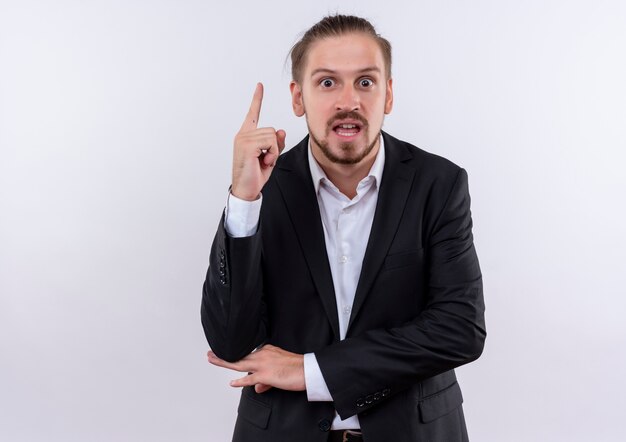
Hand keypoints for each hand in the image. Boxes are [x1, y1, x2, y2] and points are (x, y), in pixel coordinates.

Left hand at [207, 344, 304, 393]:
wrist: (308, 370)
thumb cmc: (297, 368)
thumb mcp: (279, 371)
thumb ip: (265, 380)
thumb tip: (256, 388)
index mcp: (267, 350)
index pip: (249, 354)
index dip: (238, 357)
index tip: (228, 354)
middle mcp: (263, 354)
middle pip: (239, 355)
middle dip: (223, 355)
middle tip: (211, 353)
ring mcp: (263, 364)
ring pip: (239, 363)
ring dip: (224, 362)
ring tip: (212, 359)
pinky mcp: (266, 375)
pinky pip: (249, 379)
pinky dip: (240, 382)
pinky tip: (232, 383)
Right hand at [231, 83, 286, 200]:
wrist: (246, 190)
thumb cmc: (255, 174)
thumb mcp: (270, 157)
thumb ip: (276, 143)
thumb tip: (282, 131)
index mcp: (246, 135)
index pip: (253, 114)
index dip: (257, 99)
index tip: (259, 86)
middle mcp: (243, 135)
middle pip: (271, 130)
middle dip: (275, 147)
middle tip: (266, 160)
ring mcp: (243, 139)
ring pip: (272, 136)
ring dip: (274, 151)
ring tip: (263, 162)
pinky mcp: (247, 145)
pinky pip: (270, 142)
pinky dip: (272, 154)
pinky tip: (263, 162)